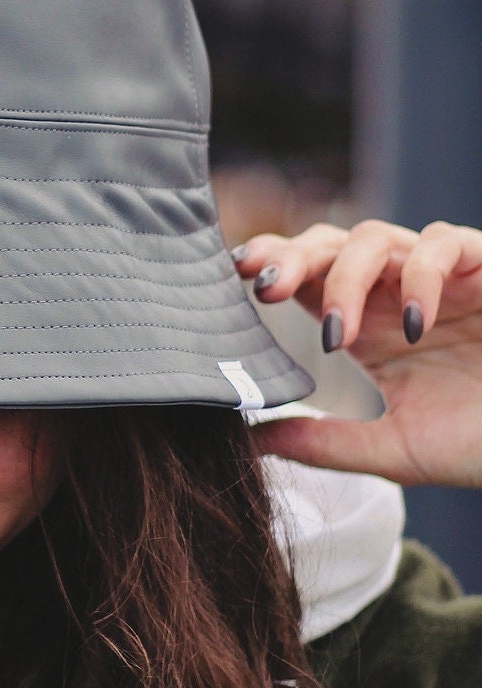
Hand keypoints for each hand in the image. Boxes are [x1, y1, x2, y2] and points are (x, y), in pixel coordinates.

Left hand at [235, 220, 481, 486]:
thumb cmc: (476, 439)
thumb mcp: (389, 449)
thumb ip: (322, 442)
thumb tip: (246, 444)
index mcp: (361, 324)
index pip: (301, 276)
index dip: (265, 268)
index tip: (229, 284)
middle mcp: (391, 292)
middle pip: (326, 243)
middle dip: (288, 257)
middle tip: (261, 288)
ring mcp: (438, 276)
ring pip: (375, 237)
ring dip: (346, 276)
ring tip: (336, 335)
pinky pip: (443, 243)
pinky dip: (420, 275)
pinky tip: (413, 324)